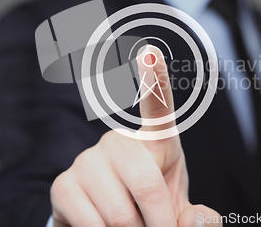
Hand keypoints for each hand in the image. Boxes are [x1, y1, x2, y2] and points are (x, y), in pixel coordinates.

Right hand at [50, 45, 221, 225]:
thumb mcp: (179, 211)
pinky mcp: (64, 185)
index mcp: (156, 141)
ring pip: (120, 215)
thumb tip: (195, 220)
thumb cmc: (150, 207)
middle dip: (160, 224)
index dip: (154, 80)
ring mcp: (88, 160)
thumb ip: (197, 218)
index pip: (158, 107)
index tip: (150, 52)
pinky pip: (92, 224)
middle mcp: (119, 141)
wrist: (105, 221)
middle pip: (147, 185)